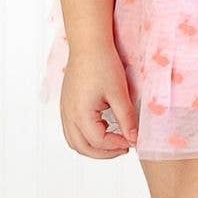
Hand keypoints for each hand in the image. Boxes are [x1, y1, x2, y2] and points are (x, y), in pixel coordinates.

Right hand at [61, 39, 137, 159]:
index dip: (117, 144)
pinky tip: (103, 126)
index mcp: (81, 113)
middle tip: (124, 148)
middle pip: (82, 147)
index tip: (132, 140)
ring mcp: (65, 110)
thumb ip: (126, 118)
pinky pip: (71, 130)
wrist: (88, 44)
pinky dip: (86, 136)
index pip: (98, 141)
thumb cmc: (103, 64)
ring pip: (74, 141)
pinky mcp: (66, 104)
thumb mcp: (119, 93)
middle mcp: (68, 114)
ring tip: (113, 140)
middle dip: (104, 153)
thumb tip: (133, 139)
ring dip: (93, 146)